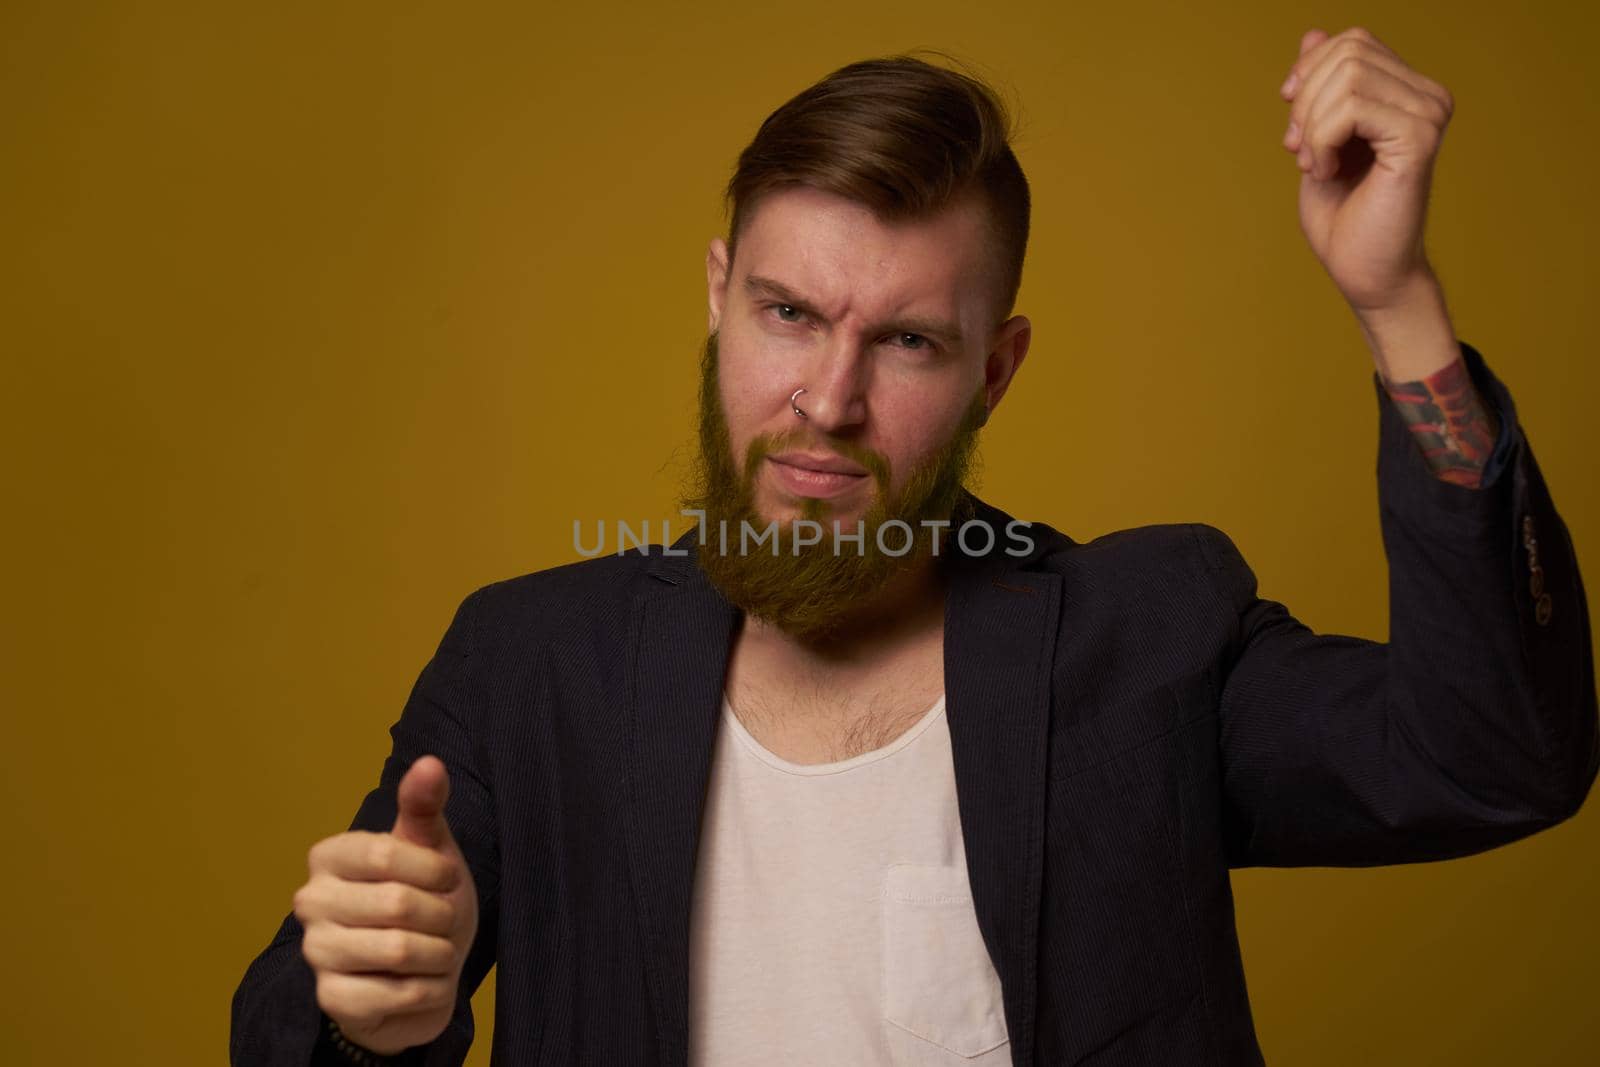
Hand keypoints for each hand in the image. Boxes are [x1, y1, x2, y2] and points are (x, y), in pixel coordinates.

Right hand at [293, 756, 479, 1055]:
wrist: (425, 971)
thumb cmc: (425, 900)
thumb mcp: (431, 849)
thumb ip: (425, 807)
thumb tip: (429, 763)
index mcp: (330, 856)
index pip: (385, 853)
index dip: (434, 870)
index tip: (447, 879)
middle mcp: (311, 901)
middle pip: (396, 904)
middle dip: (442, 916)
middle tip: (445, 921)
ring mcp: (316, 952)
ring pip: (399, 950)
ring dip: (439, 953)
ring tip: (437, 950)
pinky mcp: (332, 1000)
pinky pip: (399, 993)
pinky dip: (431, 988)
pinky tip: (424, 981)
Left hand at [1279, 27, 1454, 315]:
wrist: (1365, 273)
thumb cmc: (1343, 216)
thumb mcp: (1317, 138)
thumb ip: (1318, 89)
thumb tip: (1313, 33)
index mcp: (1409, 92)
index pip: (1352, 42)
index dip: (1308, 75)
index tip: (1295, 126)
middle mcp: (1428, 97)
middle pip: (1348, 51)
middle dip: (1306, 100)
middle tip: (1299, 150)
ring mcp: (1429, 115)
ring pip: (1346, 76)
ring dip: (1311, 125)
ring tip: (1314, 165)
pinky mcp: (1418, 139)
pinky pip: (1350, 108)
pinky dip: (1321, 139)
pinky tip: (1325, 172)